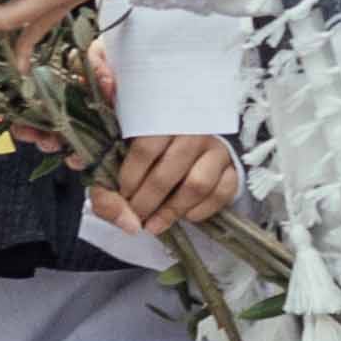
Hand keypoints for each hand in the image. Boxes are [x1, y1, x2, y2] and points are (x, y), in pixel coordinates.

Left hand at [93, 132, 236, 236]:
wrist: (190, 134)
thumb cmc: (148, 147)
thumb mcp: (120, 157)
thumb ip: (107, 189)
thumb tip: (125, 223)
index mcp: (159, 116)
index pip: (143, 149)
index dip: (129, 180)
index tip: (122, 196)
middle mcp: (192, 127)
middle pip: (168, 172)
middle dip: (147, 203)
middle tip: (136, 218)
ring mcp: (215, 147)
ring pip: (196, 185)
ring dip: (173, 211)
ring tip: (155, 225)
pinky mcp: (232, 166)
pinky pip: (222, 193)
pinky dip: (202, 211)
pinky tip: (186, 216)